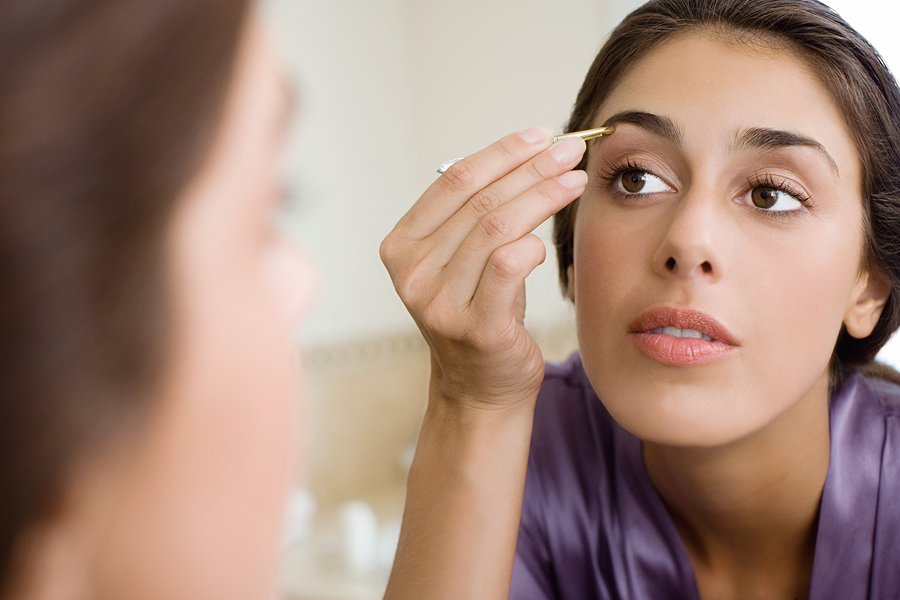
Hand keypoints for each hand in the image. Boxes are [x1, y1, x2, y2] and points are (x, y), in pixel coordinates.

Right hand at [380, 127, 586, 410]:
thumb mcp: (463, 260)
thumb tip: (532, 152)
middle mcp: (412, 272)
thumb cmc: (480, 314)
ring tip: (574, 181)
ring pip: (497, 226)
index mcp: (402, 245)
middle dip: (532, 167)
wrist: (480, 387)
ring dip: (542, 196)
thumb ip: (477, 214)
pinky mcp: (474, 327)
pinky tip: (548, 240)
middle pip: (479, 200)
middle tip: (570, 150)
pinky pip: (508, 265)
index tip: (541, 134)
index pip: (453, 180)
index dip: (501, 152)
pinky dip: (533, 245)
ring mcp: (438, 302)